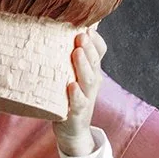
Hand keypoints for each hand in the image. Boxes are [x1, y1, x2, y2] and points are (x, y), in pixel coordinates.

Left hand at [52, 28, 105, 154]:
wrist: (72, 131)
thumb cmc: (68, 97)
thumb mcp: (70, 75)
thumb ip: (67, 56)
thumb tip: (59, 30)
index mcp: (91, 70)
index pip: (99, 51)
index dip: (96, 39)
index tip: (87, 26)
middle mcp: (91, 82)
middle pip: (94, 62)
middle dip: (89, 47)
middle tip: (81, 34)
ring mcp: (86, 97)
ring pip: (88, 79)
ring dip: (83, 65)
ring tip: (77, 52)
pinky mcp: (77, 112)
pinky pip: (79, 102)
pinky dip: (76, 94)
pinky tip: (71, 86)